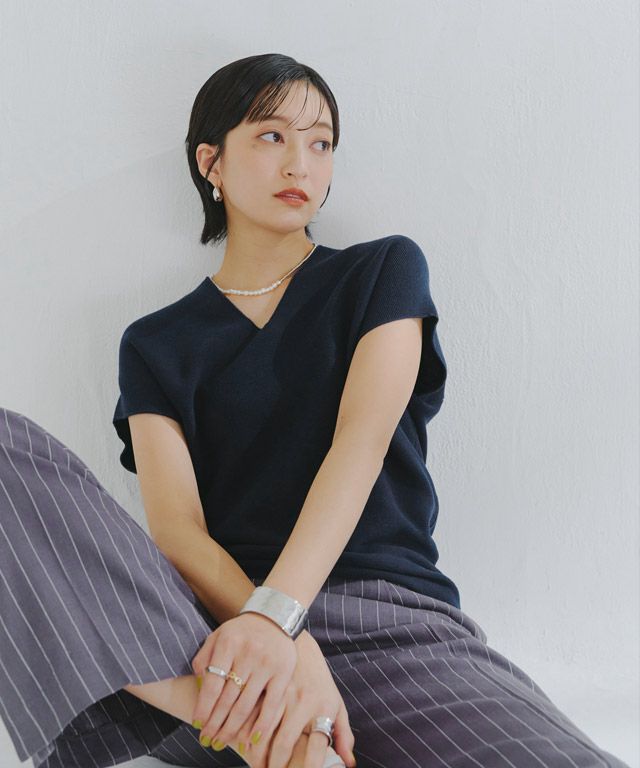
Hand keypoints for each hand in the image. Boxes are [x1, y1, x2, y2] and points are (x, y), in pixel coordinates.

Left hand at [190, 611, 297, 752]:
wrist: (274, 616)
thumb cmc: (241, 631)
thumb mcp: (218, 635)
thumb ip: (204, 658)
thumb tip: (200, 687)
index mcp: (228, 643)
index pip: (213, 684)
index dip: (204, 708)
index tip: (197, 725)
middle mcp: (248, 653)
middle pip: (228, 698)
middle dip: (215, 723)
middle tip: (207, 740)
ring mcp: (267, 664)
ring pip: (246, 704)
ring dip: (232, 728)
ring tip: (222, 742)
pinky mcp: (283, 672)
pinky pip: (272, 704)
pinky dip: (262, 724)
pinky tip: (251, 740)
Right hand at [243, 632, 355, 767]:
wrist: (298, 643)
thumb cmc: (319, 680)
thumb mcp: (335, 703)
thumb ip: (343, 733)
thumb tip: (349, 764)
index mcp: (322, 707)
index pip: (316, 747)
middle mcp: (301, 700)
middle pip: (283, 744)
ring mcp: (280, 693)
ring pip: (262, 732)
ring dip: (256, 755)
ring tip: (257, 767)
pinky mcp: (263, 687)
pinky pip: (249, 716)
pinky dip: (244, 735)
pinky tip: (243, 747)